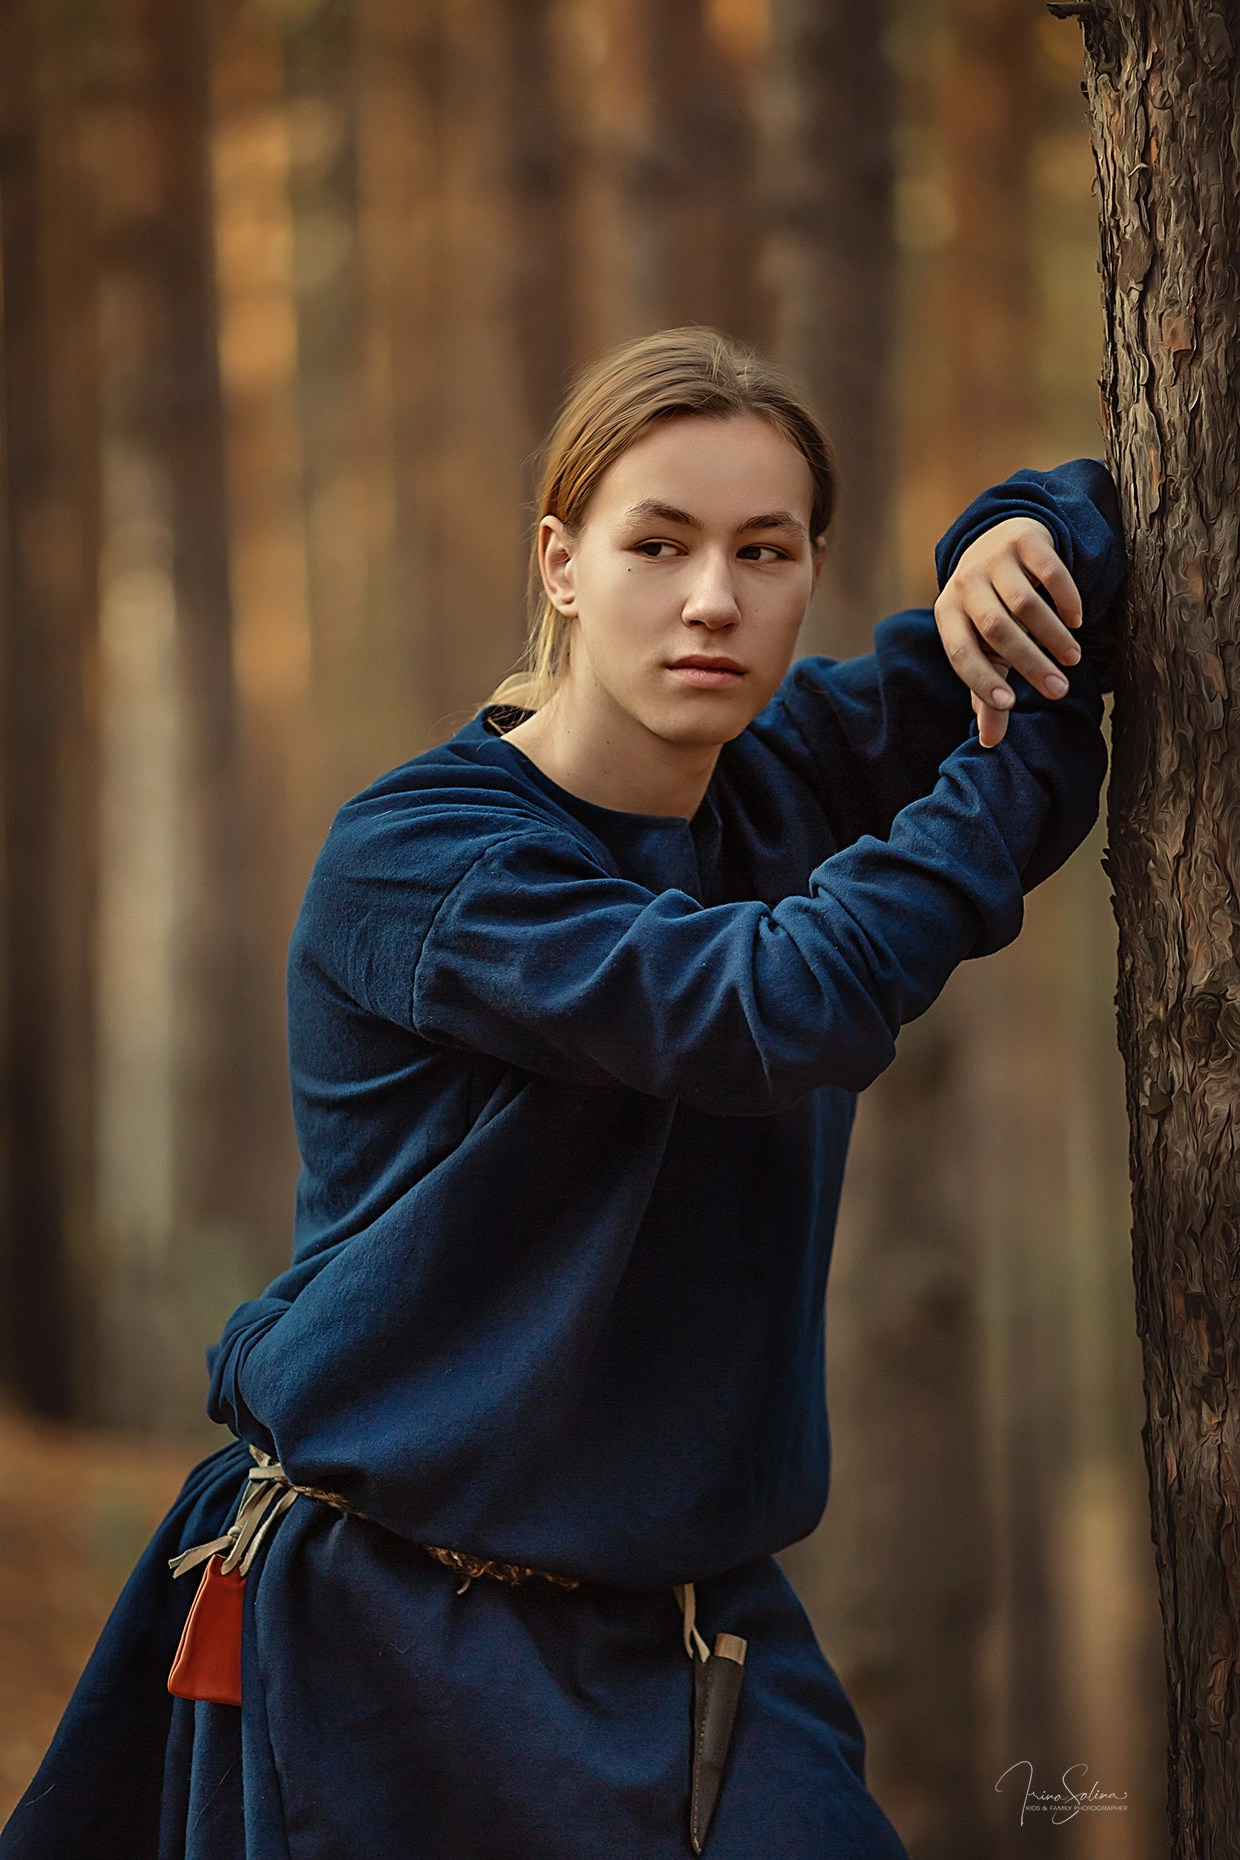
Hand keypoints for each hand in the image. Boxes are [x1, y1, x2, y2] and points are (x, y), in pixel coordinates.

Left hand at [933, 517, 1083, 746]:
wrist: (999, 542)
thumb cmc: (990, 610)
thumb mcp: (984, 647)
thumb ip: (986, 691)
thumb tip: (989, 742)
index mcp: (947, 614)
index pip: (960, 653)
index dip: (981, 680)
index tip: (1009, 704)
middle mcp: (965, 584)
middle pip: (997, 629)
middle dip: (1030, 663)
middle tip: (1059, 689)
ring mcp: (993, 558)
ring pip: (1025, 602)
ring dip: (1052, 635)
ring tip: (1073, 659)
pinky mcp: (1024, 539)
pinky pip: (1050, 571)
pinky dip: (1065, 598)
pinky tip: (1076, 620)